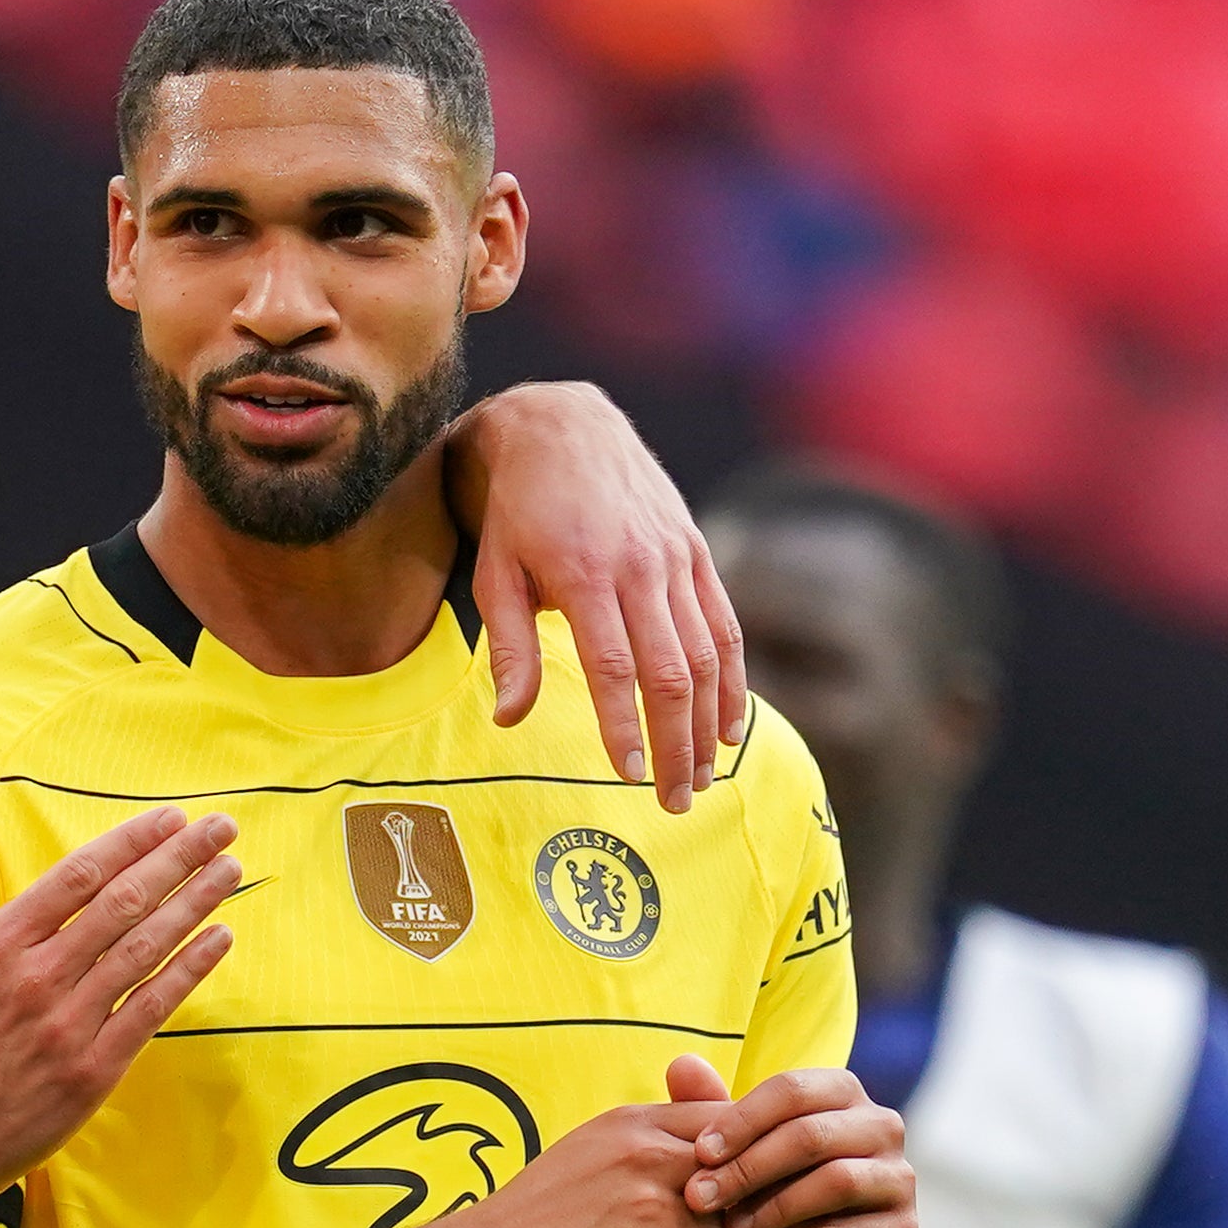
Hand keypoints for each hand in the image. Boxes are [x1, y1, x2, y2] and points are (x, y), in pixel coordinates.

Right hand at [0, 809, 240, 1205]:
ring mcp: (70, 1025)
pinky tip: (220, 939)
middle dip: (179, 858)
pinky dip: (190, 969)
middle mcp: (38, 978)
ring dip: (195, 904)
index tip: (169, 820)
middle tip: (221, 829)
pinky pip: (152, 1007)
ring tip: (230, 872)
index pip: (79, 876)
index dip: (130, 842)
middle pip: (125, 902)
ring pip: (146, 948)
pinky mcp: (94, 1070)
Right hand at [412, 1074, 780, 1227]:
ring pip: (746, 1219)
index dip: (760, 1143)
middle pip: (747, 1164)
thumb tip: (670, 1149)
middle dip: (784, 1185)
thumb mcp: (577, 1158)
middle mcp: (645, 1160)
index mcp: (628, 1125)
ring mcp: (649, 1214)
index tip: (784, 1164)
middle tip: (816, 1205)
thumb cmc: (522, 1223)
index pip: (724, 1119)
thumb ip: (630, 1149)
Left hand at [452, 383, 747, 810]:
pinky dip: (732, 679)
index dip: (624, 726)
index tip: (629, 776)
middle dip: (676, 744)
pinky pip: (725, 625)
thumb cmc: (518, 511)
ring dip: (708, 724)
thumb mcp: (495, 574)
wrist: (564, 427)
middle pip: (670, 672)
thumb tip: (509, 719)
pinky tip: (730, 727)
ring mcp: (676, 558)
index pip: (613, 667)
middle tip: (673, 801)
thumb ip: (510, 648)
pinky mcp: (697, 552)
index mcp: (586, 575)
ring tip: (702, 778)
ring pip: (705, 655)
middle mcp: (641, 567)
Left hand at [661, 1051, 916, 1227]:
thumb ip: (715, 1112)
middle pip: (812, 1134)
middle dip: (747, 1167)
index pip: (793, 1089)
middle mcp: (882, 1129)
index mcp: (844, 1096)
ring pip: (836, 1181)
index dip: (742, 1119)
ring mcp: (899, 1182)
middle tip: (698, 1197)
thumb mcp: (742, 1157)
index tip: (698, 1153)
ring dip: (773, 1208)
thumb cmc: (778, 1200)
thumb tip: (680, 1063)